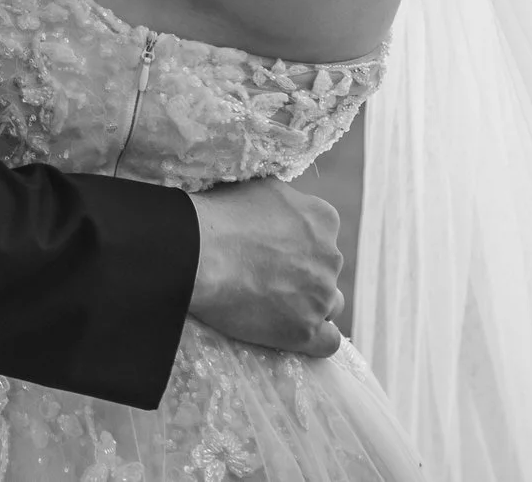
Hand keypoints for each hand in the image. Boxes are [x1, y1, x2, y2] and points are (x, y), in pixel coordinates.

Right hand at [185, 178, 346, 355]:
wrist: (201, 253)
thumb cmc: (222, 215)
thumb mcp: (262, 188)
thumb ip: (286, 202)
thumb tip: (284, 209)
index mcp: (323, 219)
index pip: (322, 235)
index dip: (298, 243)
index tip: (274, 249)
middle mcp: (330, 257)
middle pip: (325, 270)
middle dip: (304, 273)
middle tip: (270, 276)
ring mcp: (320, 296)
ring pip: (330, 304)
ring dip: (311, 304)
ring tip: (279, 304)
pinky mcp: (305, 330)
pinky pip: (328, 342)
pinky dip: (316, 338)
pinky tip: (297, 332)